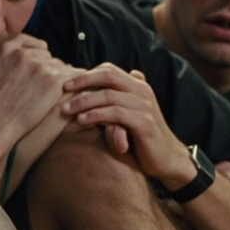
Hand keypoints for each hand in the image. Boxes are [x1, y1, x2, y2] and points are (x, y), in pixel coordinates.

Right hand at [0, 34, 77, 154]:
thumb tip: (6, 59)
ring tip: (50, 94)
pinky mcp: (53, 81)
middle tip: (41, 86)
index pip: (32, 43)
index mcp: (7, 49)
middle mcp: (24, 53)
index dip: (37, 54)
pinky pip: (70, 76)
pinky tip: (67, 93)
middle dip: (45, 68)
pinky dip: (69, 85)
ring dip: (56, 78)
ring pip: (59, 66)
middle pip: (46, 55)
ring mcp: (40, 66)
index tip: (38, 65)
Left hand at [62, 65, 191, 184]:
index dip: (87, 75)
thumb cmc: (142, 137)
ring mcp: (145, 106)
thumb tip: (99, 87)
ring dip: (84, 101)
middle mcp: (142, 92)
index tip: (66, 84)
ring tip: (66, 110)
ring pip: (109, 96)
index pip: (109, 70)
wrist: (167, 159)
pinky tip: (82, 120)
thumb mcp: (129, 114)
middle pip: (108, 77)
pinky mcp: (144, 123)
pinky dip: (96, 115)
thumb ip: (117, 99)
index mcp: (138, 86)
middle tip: (63, 90)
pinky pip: (116, 114)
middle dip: (83, 82)